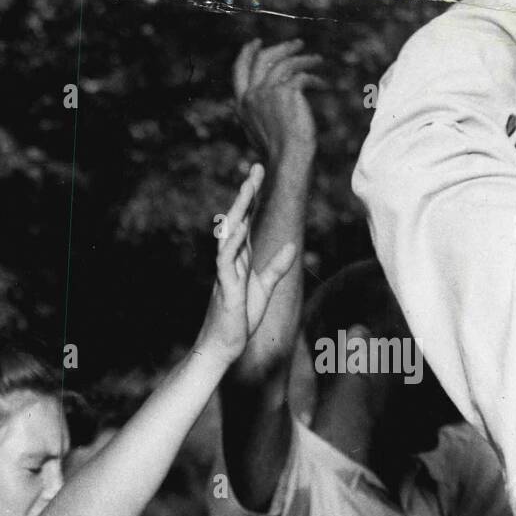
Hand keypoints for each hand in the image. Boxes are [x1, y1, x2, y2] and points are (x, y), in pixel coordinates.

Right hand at [198, 164, 296, 363]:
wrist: (222, 347)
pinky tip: (240, 226)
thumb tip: (293, 245)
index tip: (259, 175)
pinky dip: (233, 243)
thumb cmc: (239, 320)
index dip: (252, 200)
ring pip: (229, 236)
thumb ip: (276, 267)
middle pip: (237, 222)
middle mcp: (230, 262)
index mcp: (239, 261)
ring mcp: (225, 274)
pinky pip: (226, 262)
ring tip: (248, 188)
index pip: (246, 223)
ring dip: (238, 211)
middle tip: (255, 168)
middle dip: (246, 195)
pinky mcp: (224, 289)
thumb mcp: (264, 289)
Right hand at [233, 38, 322, 160]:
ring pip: (287, 63)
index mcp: (241, 104)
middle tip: (297, 44)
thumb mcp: (255, 129)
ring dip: (304, 59)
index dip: (247, 53)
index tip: (257, 43)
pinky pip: (303, 77)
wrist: (287, 157)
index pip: (239, 70)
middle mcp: (251, 95)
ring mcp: (267, 92)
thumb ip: (252, 110)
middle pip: (263, 59)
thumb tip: (250, 96)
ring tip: (317, 61)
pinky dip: (315, 79)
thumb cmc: (276, 150)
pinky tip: (323, 85)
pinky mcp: (286, 91)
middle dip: (281, 48)